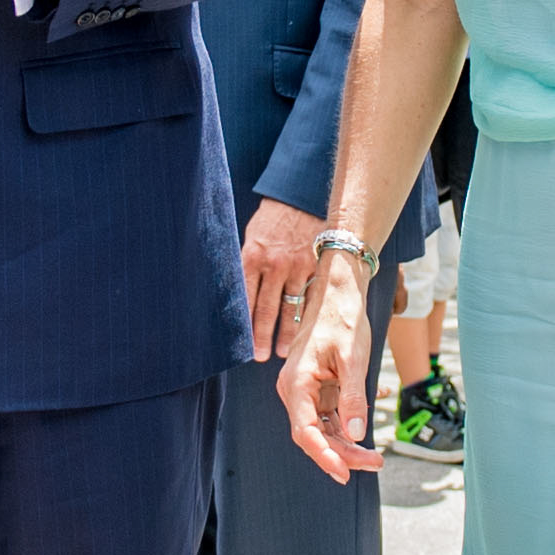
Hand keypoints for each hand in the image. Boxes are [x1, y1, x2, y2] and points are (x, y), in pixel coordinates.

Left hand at [241, 198, 325, 360]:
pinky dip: (306, 316)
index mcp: (253, 257)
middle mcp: (275, 265)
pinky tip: (304, 331)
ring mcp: (298, 268)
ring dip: (286, 332)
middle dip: (262, 336)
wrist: (302, 197)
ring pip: (290, 307)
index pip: (245, 299)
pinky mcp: (316, 268)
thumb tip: (237, 294)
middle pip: (266, 309)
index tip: (243, 344)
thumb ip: (247, 264)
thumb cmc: (272, 219)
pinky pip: (310, 297)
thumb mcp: (252, 237)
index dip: (244, 324)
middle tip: (261, 357)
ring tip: (282, 351)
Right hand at [280, 253, 382, 483]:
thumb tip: (355, 435)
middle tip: (375, 464)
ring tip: (376, 457)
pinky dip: (350, 423)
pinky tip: (372, 422)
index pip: (306, 431)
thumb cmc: (344, 319)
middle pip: (315, 435)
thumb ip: (353, 398)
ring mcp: (305, 390)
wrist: (338, 290)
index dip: (324, 456)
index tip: (344, 474)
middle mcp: (295, 390)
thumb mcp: (354, 359)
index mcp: (296, 383)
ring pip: (324, 428)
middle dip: (343, 454)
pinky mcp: (317, 388)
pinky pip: (330, 415)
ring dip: (348, 444)